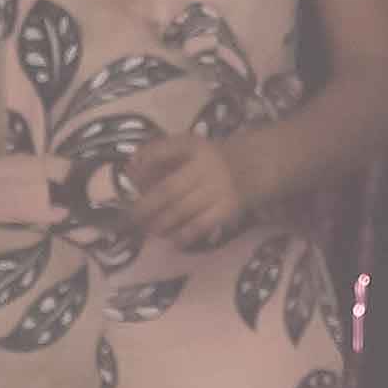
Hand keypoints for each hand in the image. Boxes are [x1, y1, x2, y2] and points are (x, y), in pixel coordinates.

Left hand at [128, 130, 249, 249]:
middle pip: (168, 189)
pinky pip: (200, 225)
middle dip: (145, 206)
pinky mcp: (228, 208)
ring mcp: (218, 188)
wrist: (257, 163)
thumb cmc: (212, 158)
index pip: (162, 151)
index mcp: (194, 146)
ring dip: (160, 223)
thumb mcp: (190, 146)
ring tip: (148, 230)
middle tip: (130, 219)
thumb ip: (161, 155)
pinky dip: (183, 236)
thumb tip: (131, 170)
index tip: (130, 174)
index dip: (143, 165)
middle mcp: (206, 166)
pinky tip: (172, 241)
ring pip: (181, 210)